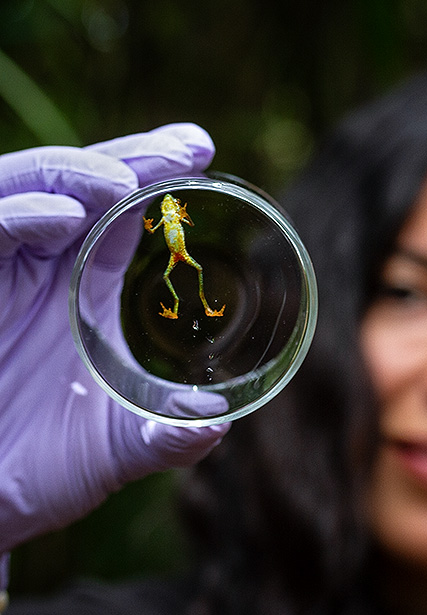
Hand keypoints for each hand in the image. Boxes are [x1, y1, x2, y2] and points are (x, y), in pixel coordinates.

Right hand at [0, 124, 229, 553]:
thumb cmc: (37, 467)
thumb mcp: (118, 448)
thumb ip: (169, 437)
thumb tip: (218, 423)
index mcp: (86, 289)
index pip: (124, 214)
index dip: (159, 178)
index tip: (202, 156)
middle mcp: (42, 271)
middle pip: (83, 188)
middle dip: (132, 159)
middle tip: (188, 147)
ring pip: (24, 191)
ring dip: (73, 175)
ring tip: (124, 179)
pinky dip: (12, 218)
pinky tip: (60, 219)